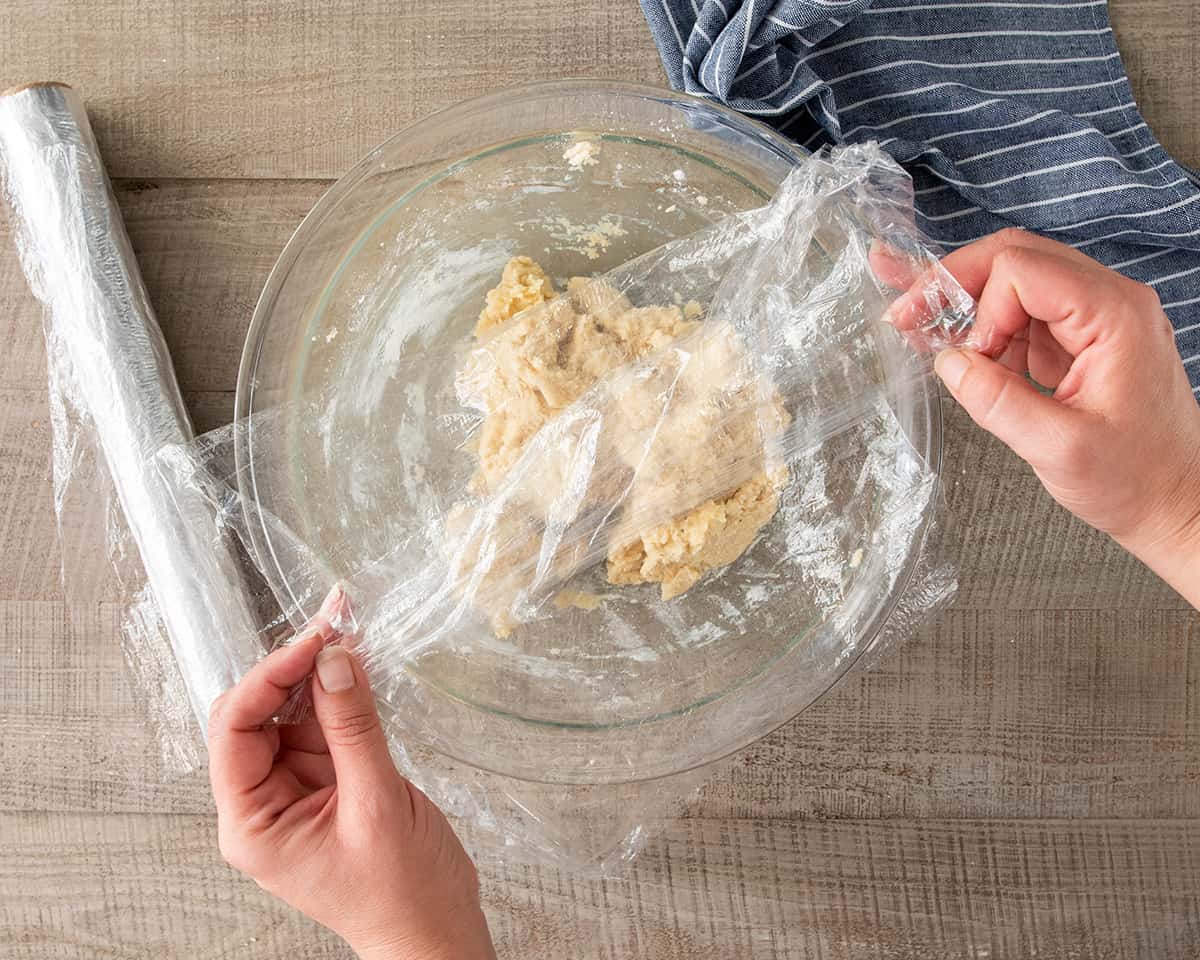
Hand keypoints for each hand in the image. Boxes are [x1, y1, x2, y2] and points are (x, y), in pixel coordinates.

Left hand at [207, 587, 495, 959]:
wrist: (435, 931)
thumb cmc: (401, 894)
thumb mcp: (376, 804)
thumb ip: (353, 727)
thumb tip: (334, 661)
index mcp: (252, 823)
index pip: (234, 732)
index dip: (266, 678)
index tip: (310, 643)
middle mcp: (264, 803)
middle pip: (255, 714)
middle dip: (289, 667)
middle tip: (331, 625)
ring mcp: (296, 789)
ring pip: (291, 711)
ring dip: (317, 672)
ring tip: (346, 631)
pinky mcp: (330, 780)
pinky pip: (324, 723)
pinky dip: (339, 691)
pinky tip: (357, 662)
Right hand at [888, 229, 1199, 606]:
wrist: (1175, 504)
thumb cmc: (1135, 481)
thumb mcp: (1059, 448)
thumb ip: (998, 401)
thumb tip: (948, 362)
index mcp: (1114, 315)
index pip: (1022, 270)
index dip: (981, 309)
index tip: (971, 362)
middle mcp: (1109, 303)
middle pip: (1015, 259)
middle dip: (953, 283)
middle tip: (904, 312)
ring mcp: (1095, 320)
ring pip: (1014, 282)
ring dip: (962, 304)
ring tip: (912, 322)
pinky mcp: (1081, 341)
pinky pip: (1022, 315)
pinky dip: (982, 329)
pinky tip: (948, 344)